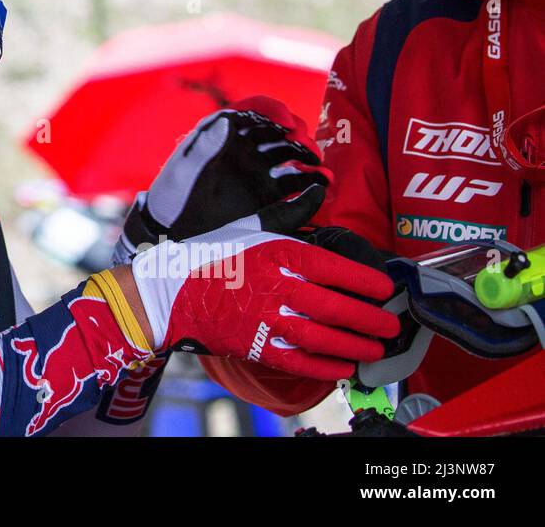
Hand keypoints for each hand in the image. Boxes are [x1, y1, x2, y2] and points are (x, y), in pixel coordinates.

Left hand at [119, 96, 329, 252]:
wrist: (173, 232)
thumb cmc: (173, 197)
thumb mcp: (186, 171)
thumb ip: (207, 147)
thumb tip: (226, 119)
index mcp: (222, 132)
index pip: (253, 110)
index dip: (272, 110)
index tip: (287, 122)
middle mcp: (244, 146)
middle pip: (279, 129)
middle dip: (297, 133)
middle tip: (307, 147)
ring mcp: (257, 168)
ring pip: (291, 153)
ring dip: (309, 155)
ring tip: (320, 167)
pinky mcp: (267, 192)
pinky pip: (295, 181)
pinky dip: (311, 180)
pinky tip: (322, 184)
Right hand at [128, 225, 399, 380]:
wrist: (167, 291)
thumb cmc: (210, 256)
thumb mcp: (248, 227)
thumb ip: (288, 213)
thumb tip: (318, 190)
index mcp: (274, 253)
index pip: (331, 267)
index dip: (363, 281)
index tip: (384, 289)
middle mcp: (272, 285)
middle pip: (333, 306)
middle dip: (368, 319)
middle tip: (390, 324)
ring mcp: (262, 318)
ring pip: (320, 336)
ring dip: (353, 345)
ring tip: (374, 349)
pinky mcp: (252, 344)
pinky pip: (296, 360)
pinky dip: (323, 366)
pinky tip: (343, 367)